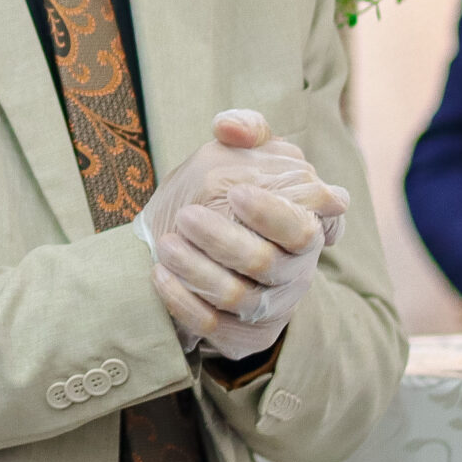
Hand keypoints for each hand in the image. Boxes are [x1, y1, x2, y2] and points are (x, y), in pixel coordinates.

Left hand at [137, 111, 348, 355]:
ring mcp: (266, 307)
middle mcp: (292, 274)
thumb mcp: (245, 157)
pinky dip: (184, 301)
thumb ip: (247, 131)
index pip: (301, 229)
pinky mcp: (239, 333)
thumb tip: (231, 128)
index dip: (272, 214)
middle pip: (265, 264)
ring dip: (197, 270)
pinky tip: (159, 274)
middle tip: (186, 216)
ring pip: (237, 298)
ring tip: (165, 244)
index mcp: (302, 231)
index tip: (236, 193)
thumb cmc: (234, 197)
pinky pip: (212, 326)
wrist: (208, 250)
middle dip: (224, 240)